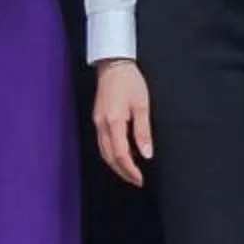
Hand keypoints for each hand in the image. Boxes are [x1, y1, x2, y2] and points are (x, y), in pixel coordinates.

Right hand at [91, 59, 153, 186]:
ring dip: (116, 165)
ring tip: (130, 172)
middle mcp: (101, 125)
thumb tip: (146, 154)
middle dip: (122, 171)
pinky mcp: (97, 119)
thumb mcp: (142, 105)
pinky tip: (122, 155)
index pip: (120, 154)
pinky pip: (102, 143)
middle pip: (109, 157)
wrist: (113, 63)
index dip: (130, 169)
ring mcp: (97, 122)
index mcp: (113, 122)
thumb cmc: (130, 81)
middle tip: (136, 180)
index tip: (140, 179)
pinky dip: (111, 154)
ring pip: (103, 152)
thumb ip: (143, 131)